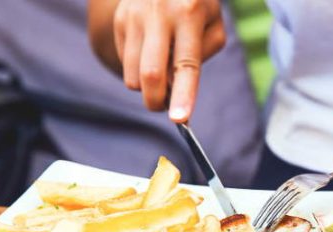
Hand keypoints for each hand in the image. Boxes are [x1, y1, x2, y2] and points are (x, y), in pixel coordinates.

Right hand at [112, 0, 224, 121]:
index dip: (183, 95)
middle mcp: (158, 15)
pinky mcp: (119, 21)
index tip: (180, 119)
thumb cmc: (198, 4)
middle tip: (165, 109)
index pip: (186, 64)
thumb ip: (201, 55)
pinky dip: (138, 70)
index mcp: (189, 15)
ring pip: (133, 74)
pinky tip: (151, 53)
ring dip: (146, 88)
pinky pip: (126, 63)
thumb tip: (176, 86)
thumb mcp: (214, 23)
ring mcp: (134, 17)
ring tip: (162, 73)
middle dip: (156, 102)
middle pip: (150, 74)